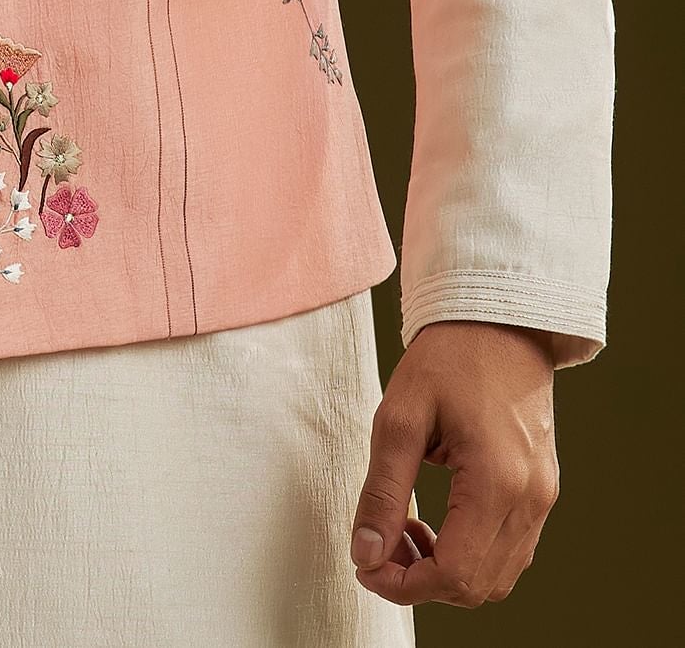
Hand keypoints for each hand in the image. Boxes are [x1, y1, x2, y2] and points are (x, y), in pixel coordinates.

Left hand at [350, 320, 561, 609]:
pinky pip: (509, 551)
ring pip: (497, 577)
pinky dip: (470, 555)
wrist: (498, 320)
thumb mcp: (399, 417)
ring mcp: (542, 498)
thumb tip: (365, 553)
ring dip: (446, 571)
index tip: (366, 565)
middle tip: (379, 544)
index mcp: (498, 482)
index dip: (404, 585)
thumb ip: (382, 492)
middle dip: (421, 581)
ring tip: (405, 529)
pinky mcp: (541, 491)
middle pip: (477, 587)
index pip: (455, 574)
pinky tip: (437, 522)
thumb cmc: (448, 358)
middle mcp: (531, 500)